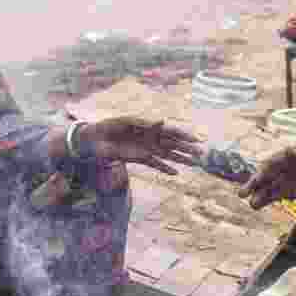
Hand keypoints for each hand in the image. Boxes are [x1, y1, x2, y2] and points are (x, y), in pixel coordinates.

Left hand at [79, 117, 201, 175]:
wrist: (94, 139)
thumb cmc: (109, 126)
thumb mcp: (126, 122)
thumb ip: (145, 123)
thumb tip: (162, 121)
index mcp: (150, 126)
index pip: (171, 131)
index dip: (184, 135)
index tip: (197, 139)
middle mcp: (150, 138)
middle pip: (173, 144)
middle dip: (187, 149)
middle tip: (202, 154)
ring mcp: (146, 149)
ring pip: (168, 155)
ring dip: (181, 159)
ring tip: (194, 164)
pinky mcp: (139, 158)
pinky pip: (155, 164)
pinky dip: (165, 168)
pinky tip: (176, 174)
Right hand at [239, 148, 295, 209]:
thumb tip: (287, 152)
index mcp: (286, 156)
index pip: (271, 163)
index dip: (263, 171)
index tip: (257, 178)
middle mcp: (281, 168)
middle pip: (265, 176)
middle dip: (254, 184)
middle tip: (243, 193)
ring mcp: (283, 180)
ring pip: (267, 187)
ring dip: (258, 195)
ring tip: (252, 204)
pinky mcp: (286, 191)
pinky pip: (272, 195)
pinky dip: (264, 199)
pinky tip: (256, 204)